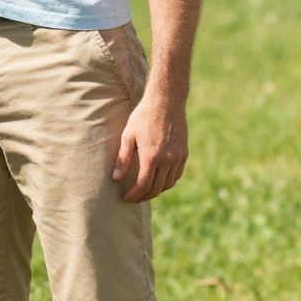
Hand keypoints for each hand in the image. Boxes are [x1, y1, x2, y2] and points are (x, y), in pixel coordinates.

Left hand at [113, 85, 188, 202]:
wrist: (167, 102)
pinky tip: (158, 180)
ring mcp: (178, 157)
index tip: (126, 199)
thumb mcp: (128, 135)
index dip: (134, 195)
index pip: (143, 185)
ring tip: (145, 190)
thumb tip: (116, 178)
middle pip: (156, 188)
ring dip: (156, 190)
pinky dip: (167, 182)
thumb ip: (123, 159)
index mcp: (152, 156)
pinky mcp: (184, 154)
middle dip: (144, 196)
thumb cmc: (144, 116)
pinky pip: (176, 175)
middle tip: (134, 198)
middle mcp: (167, 160)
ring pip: (168, 184)